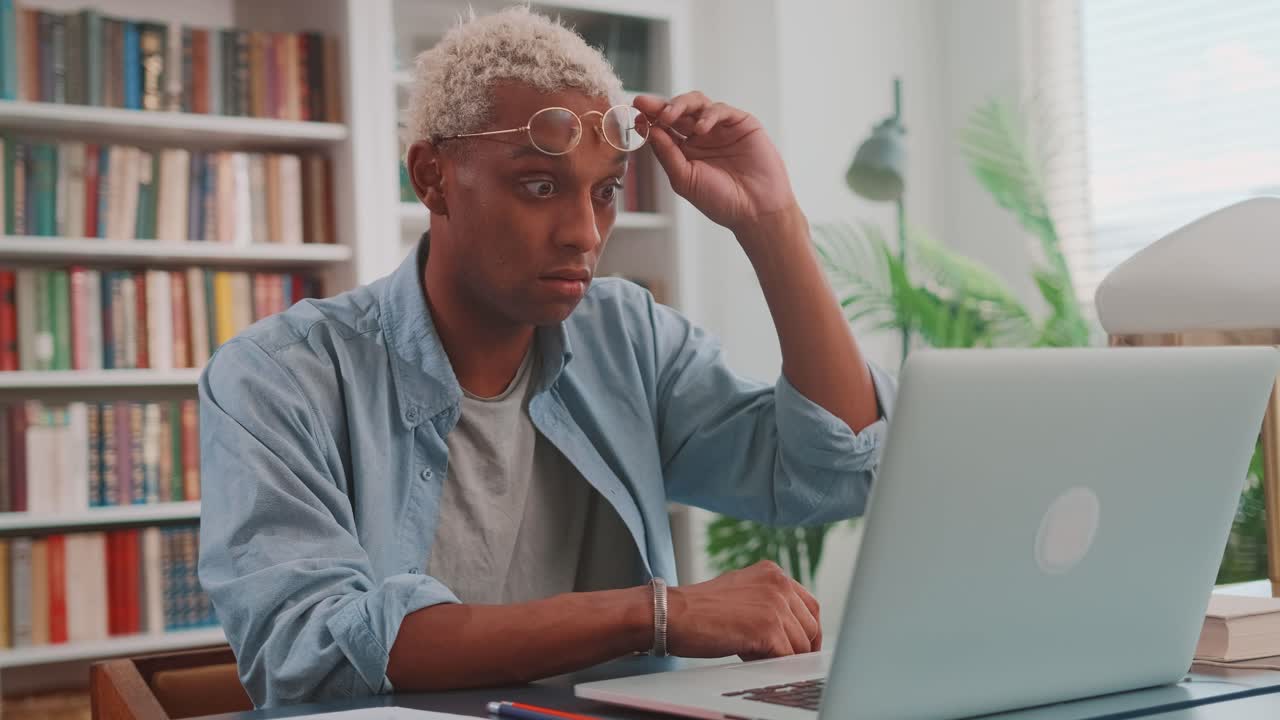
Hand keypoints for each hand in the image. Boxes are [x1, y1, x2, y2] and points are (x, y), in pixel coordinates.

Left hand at [633, 92, 796, 235]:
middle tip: (643, 104)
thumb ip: (667, 154)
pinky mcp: (741, 123)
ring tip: (668, 116)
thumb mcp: (684, 179)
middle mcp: (701, 136)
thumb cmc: (720, 201)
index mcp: (685, 150)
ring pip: (697, 102)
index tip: (633, 113)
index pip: (663, 127)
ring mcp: (720, 128)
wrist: (756, 210)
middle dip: (658, 105)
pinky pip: (720, 110)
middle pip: (676, 111)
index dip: (648, 118)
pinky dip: (708, 115)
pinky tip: (701, 130)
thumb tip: (649, 129)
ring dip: (680, 105)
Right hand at [666, 560, 820, 660]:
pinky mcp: (768, 628)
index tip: (802, 647)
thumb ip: (767, 602)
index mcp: (773, 572)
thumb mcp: (742, 593)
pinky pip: (786, 657)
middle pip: (811, 626)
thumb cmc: (699, 609)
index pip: (810, 605)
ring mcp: (775, 604)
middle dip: (801, 648)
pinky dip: (773, 665)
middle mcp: (778, 583)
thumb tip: (789, 630)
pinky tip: (750, 658)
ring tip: (755, 655)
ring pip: (800, 645)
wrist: (671, 614)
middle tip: (784, 661)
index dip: (809, 631)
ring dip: (782, 657)